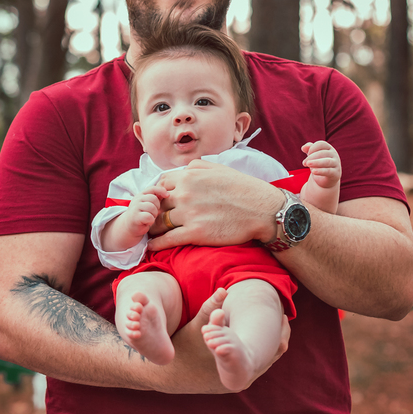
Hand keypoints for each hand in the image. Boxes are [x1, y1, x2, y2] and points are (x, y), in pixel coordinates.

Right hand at [125, 185, 166, 237]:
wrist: (129, 227)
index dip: (161, 190)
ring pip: (152, 207)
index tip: (167, 195)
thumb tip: (167, 193)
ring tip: (150, 218)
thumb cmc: (142, 216)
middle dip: (157, 207)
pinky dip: (150, 221)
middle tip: (154, 213)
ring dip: (154, 214)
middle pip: (153, 199)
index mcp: (141, 195)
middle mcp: (137, 199)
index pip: (152, 188)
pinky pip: (149, 216)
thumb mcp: (149, 205)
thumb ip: (156, 199)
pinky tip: (147, 222)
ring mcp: (135, 207)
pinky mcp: (135, 217)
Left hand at [149, 161, 281, 251]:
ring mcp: (189, 214)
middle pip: (157, 204)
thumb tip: (184, 169)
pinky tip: (151, 246)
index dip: (158, 194)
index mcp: (190, 176)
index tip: (158, 202)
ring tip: (148, 233)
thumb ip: (198, 167)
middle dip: (152, 211)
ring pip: (159, 222)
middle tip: (149, 219)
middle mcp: (186, 193)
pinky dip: (156, 244)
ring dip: (152, 228)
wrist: (263, 211)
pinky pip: (167, 239)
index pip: (161, 184)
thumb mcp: (220, 169)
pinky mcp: (196, 233)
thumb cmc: (244, 189)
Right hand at [177, 288, 289, 380]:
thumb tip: (224, 290)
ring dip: (268, 347)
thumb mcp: (197, 326)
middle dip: (278, 337)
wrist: (168, 376)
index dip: (281, 331)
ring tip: (275, 329)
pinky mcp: (228, 385)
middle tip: (285, 319)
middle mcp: (241, 377)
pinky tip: (252, 343)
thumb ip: (211, 309)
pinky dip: (255, 355)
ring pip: (262, 363)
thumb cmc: (183, 348)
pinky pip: (251, 368)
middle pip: (272, 357)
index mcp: (240, 364)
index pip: (274, 349)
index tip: (285, 315)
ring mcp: (235, 382)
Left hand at [302, 140, 341, 189]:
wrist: (325, 179)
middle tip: (304, 163)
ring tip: (308, 164)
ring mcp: (336, 164)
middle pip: (323, 153)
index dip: (312, 148)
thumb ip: (309, 149)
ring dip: (316, 162)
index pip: (321, 144)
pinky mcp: (335, 173)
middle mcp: (334, 154)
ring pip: (327, 161)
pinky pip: (328, 171)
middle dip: (311, 157)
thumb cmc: (319, 164)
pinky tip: (313, 171)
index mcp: (328, 148)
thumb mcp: (313, 156)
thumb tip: (304, 147)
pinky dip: (320, 171)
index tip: (307, 154)